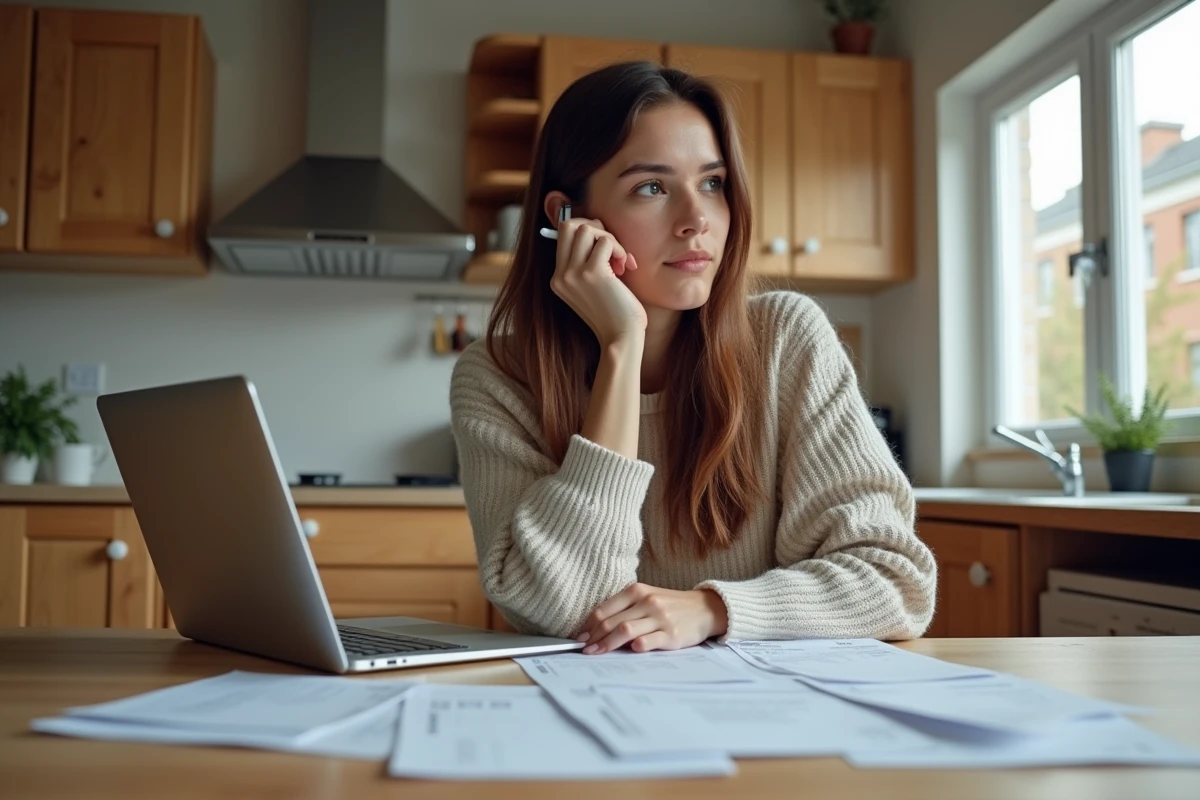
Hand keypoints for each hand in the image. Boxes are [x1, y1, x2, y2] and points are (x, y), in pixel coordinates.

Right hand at [551, 218, 646, 346]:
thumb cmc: (615, 314)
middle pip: (568, 225)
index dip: (586, 232)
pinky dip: (619, 249)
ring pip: (587, 229)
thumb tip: (595, 229)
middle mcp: (561, 275)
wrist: (621, 338)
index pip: (563, 235)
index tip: (604, 249)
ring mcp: (573, 274)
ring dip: (609, 239)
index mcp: (558, 279)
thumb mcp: (592, 289)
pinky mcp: (592, 273)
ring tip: (620, 261)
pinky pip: (605, 242)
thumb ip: (588, 264)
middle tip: (611, 247)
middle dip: (595, 228)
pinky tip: (626, 267)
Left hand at [577, 584, 728, 654]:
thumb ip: (625, 609)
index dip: (588, 625)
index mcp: (637, 591)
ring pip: (625, 630)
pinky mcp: (671, 634)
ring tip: (596, 654)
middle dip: (593, 638)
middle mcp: (647, 602)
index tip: (579, 638)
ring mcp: (659, 618)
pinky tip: (628, 651)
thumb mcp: (647, 598)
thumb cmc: (670, 605)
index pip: (604, 609)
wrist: (704, 609)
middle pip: (611, 621)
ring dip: (606, 644)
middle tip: (583, 650)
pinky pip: (649, 640)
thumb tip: (595, 629)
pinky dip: (636, 645)